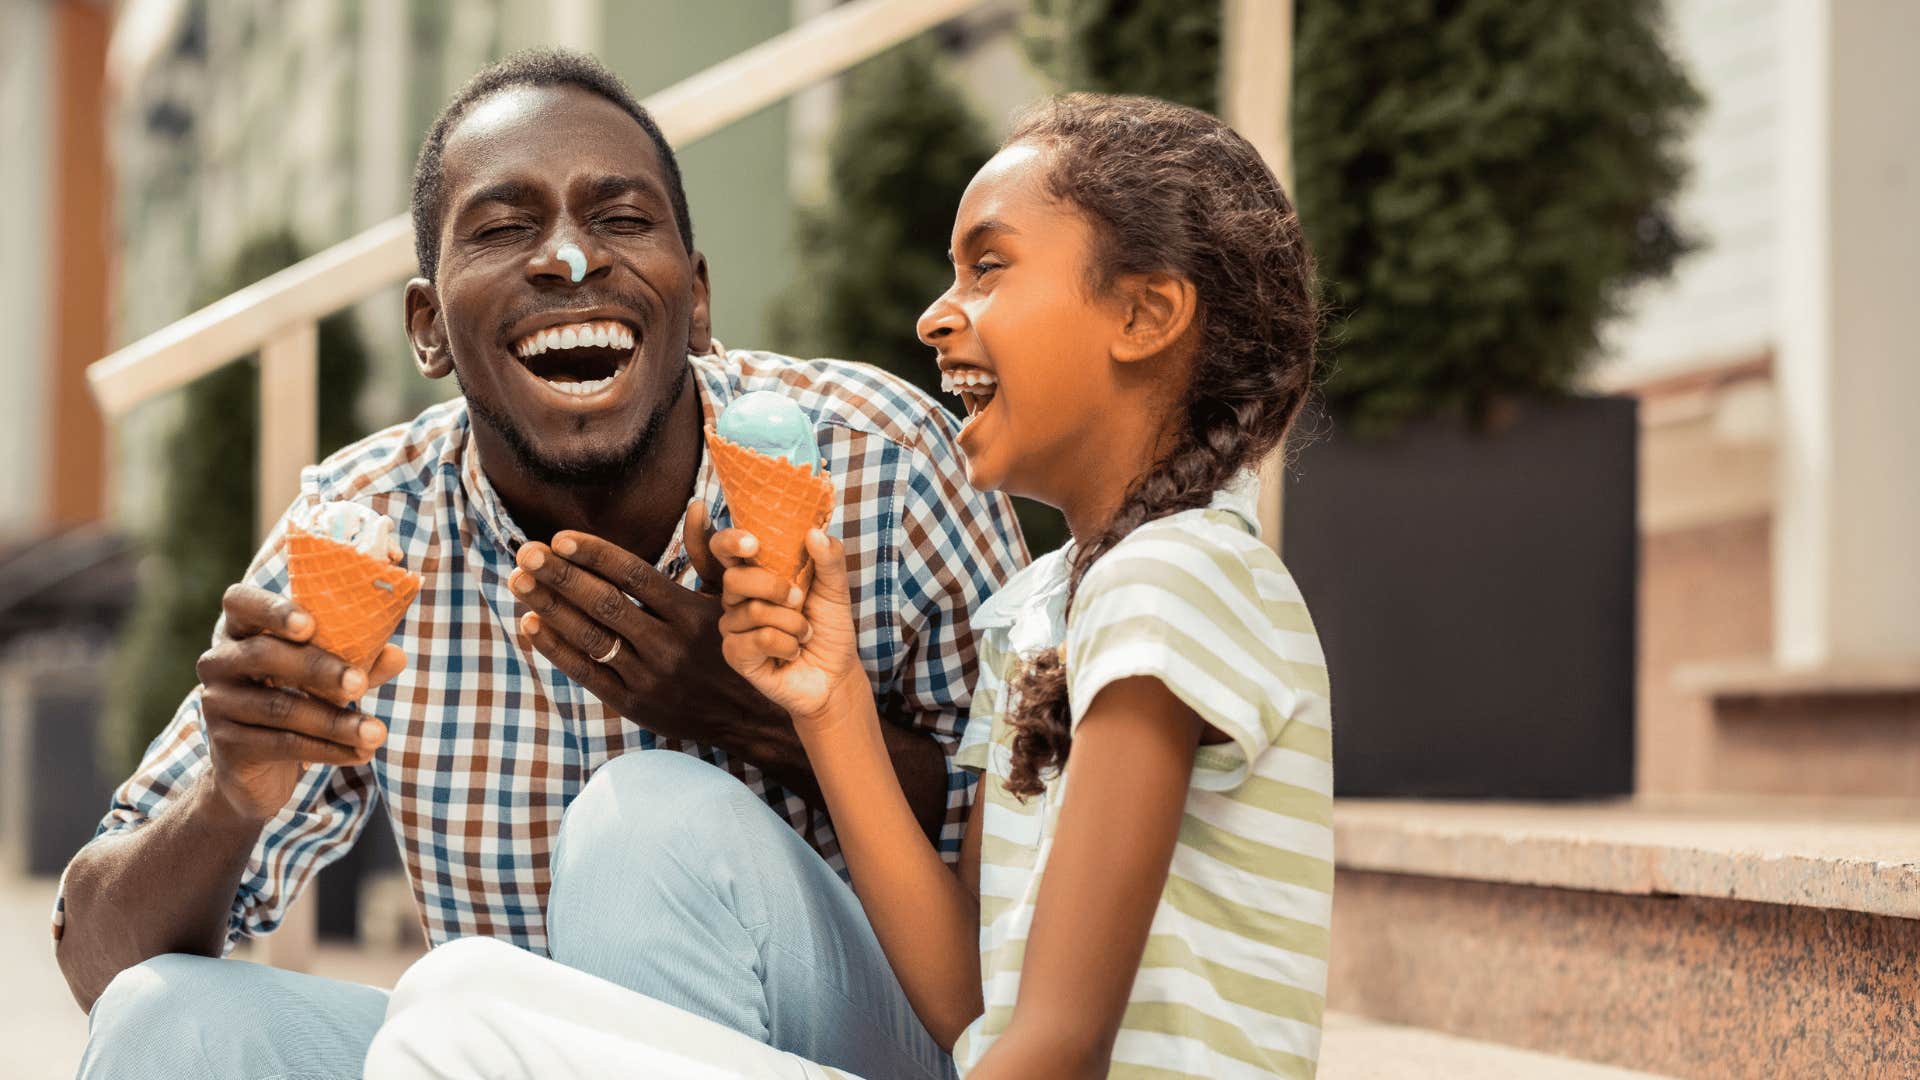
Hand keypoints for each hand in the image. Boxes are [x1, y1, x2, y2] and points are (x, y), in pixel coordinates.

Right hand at [196, 584, 404, 821]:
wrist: (255, 769)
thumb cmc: (296, 700)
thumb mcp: (326, 677)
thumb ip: (357, 662)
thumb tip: (396, 655)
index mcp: (240, 629)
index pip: (240, 602)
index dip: (272, 609)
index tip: (310, 625)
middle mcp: (218, 661)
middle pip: (264, 654)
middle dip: (318, 668)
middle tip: (360, 685)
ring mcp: (216, 703)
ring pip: (280, 707)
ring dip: (335, 721)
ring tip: (376, 732)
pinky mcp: (226, 744)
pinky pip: (281, 743)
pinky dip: (327, 749)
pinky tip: (359, 753)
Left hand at [506, 504, 785, 743]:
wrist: (755, 719)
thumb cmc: (742, 645)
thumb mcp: (735, 599)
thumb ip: (709, 553)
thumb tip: (693, 505)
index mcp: (691, 613)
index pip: (633, 576)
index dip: (594, 555)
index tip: (559, 538)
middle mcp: (668, 645)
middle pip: (603, 603)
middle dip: (560, 576)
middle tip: (525, 553)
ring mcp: (650, 677)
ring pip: (590, 638)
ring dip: (550, 607)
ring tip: (519, 581)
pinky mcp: (636, 705)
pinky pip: (587, 674)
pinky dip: (556, 649)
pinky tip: (532, 624)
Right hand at [716, 527, 862, 728]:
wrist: (836, 674)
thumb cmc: (829, 627)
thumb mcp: (836, 589)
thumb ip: (829, 558)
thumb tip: (814, 531)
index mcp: (755, 573)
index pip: (724, 549)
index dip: (730, 541)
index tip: (752, 543)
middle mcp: (738, 598)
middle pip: (734, 578)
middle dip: (772, 587)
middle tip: (799, 599)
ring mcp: (733, 627)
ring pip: (752, 611)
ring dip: (792, 623)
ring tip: (805, 633)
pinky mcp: (735, 655)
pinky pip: (757, 640)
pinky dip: (786, 645)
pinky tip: (794, 651)